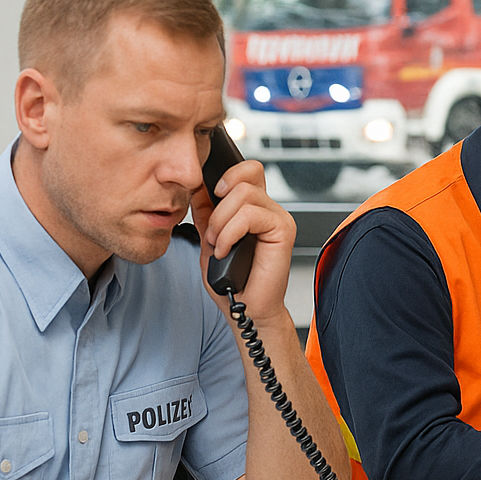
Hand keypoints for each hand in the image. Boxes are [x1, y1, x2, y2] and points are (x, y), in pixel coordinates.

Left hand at [190, 158, 295, 322]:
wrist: (245, 308)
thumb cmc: (232, 280)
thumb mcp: (209, 238)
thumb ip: (206, 212)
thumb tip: (197, 187)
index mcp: (255, 208)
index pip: (246, 170)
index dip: (226, 175)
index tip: (208, 196)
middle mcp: (269, 209)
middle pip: (246, 175)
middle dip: (219, 203)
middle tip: (213, 231)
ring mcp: (279, 219)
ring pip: (244, 195)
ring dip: (221, 223)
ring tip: (219, 245)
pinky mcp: (283, 231)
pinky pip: (250, 215)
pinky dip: (230, 233)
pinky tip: (227, 250)